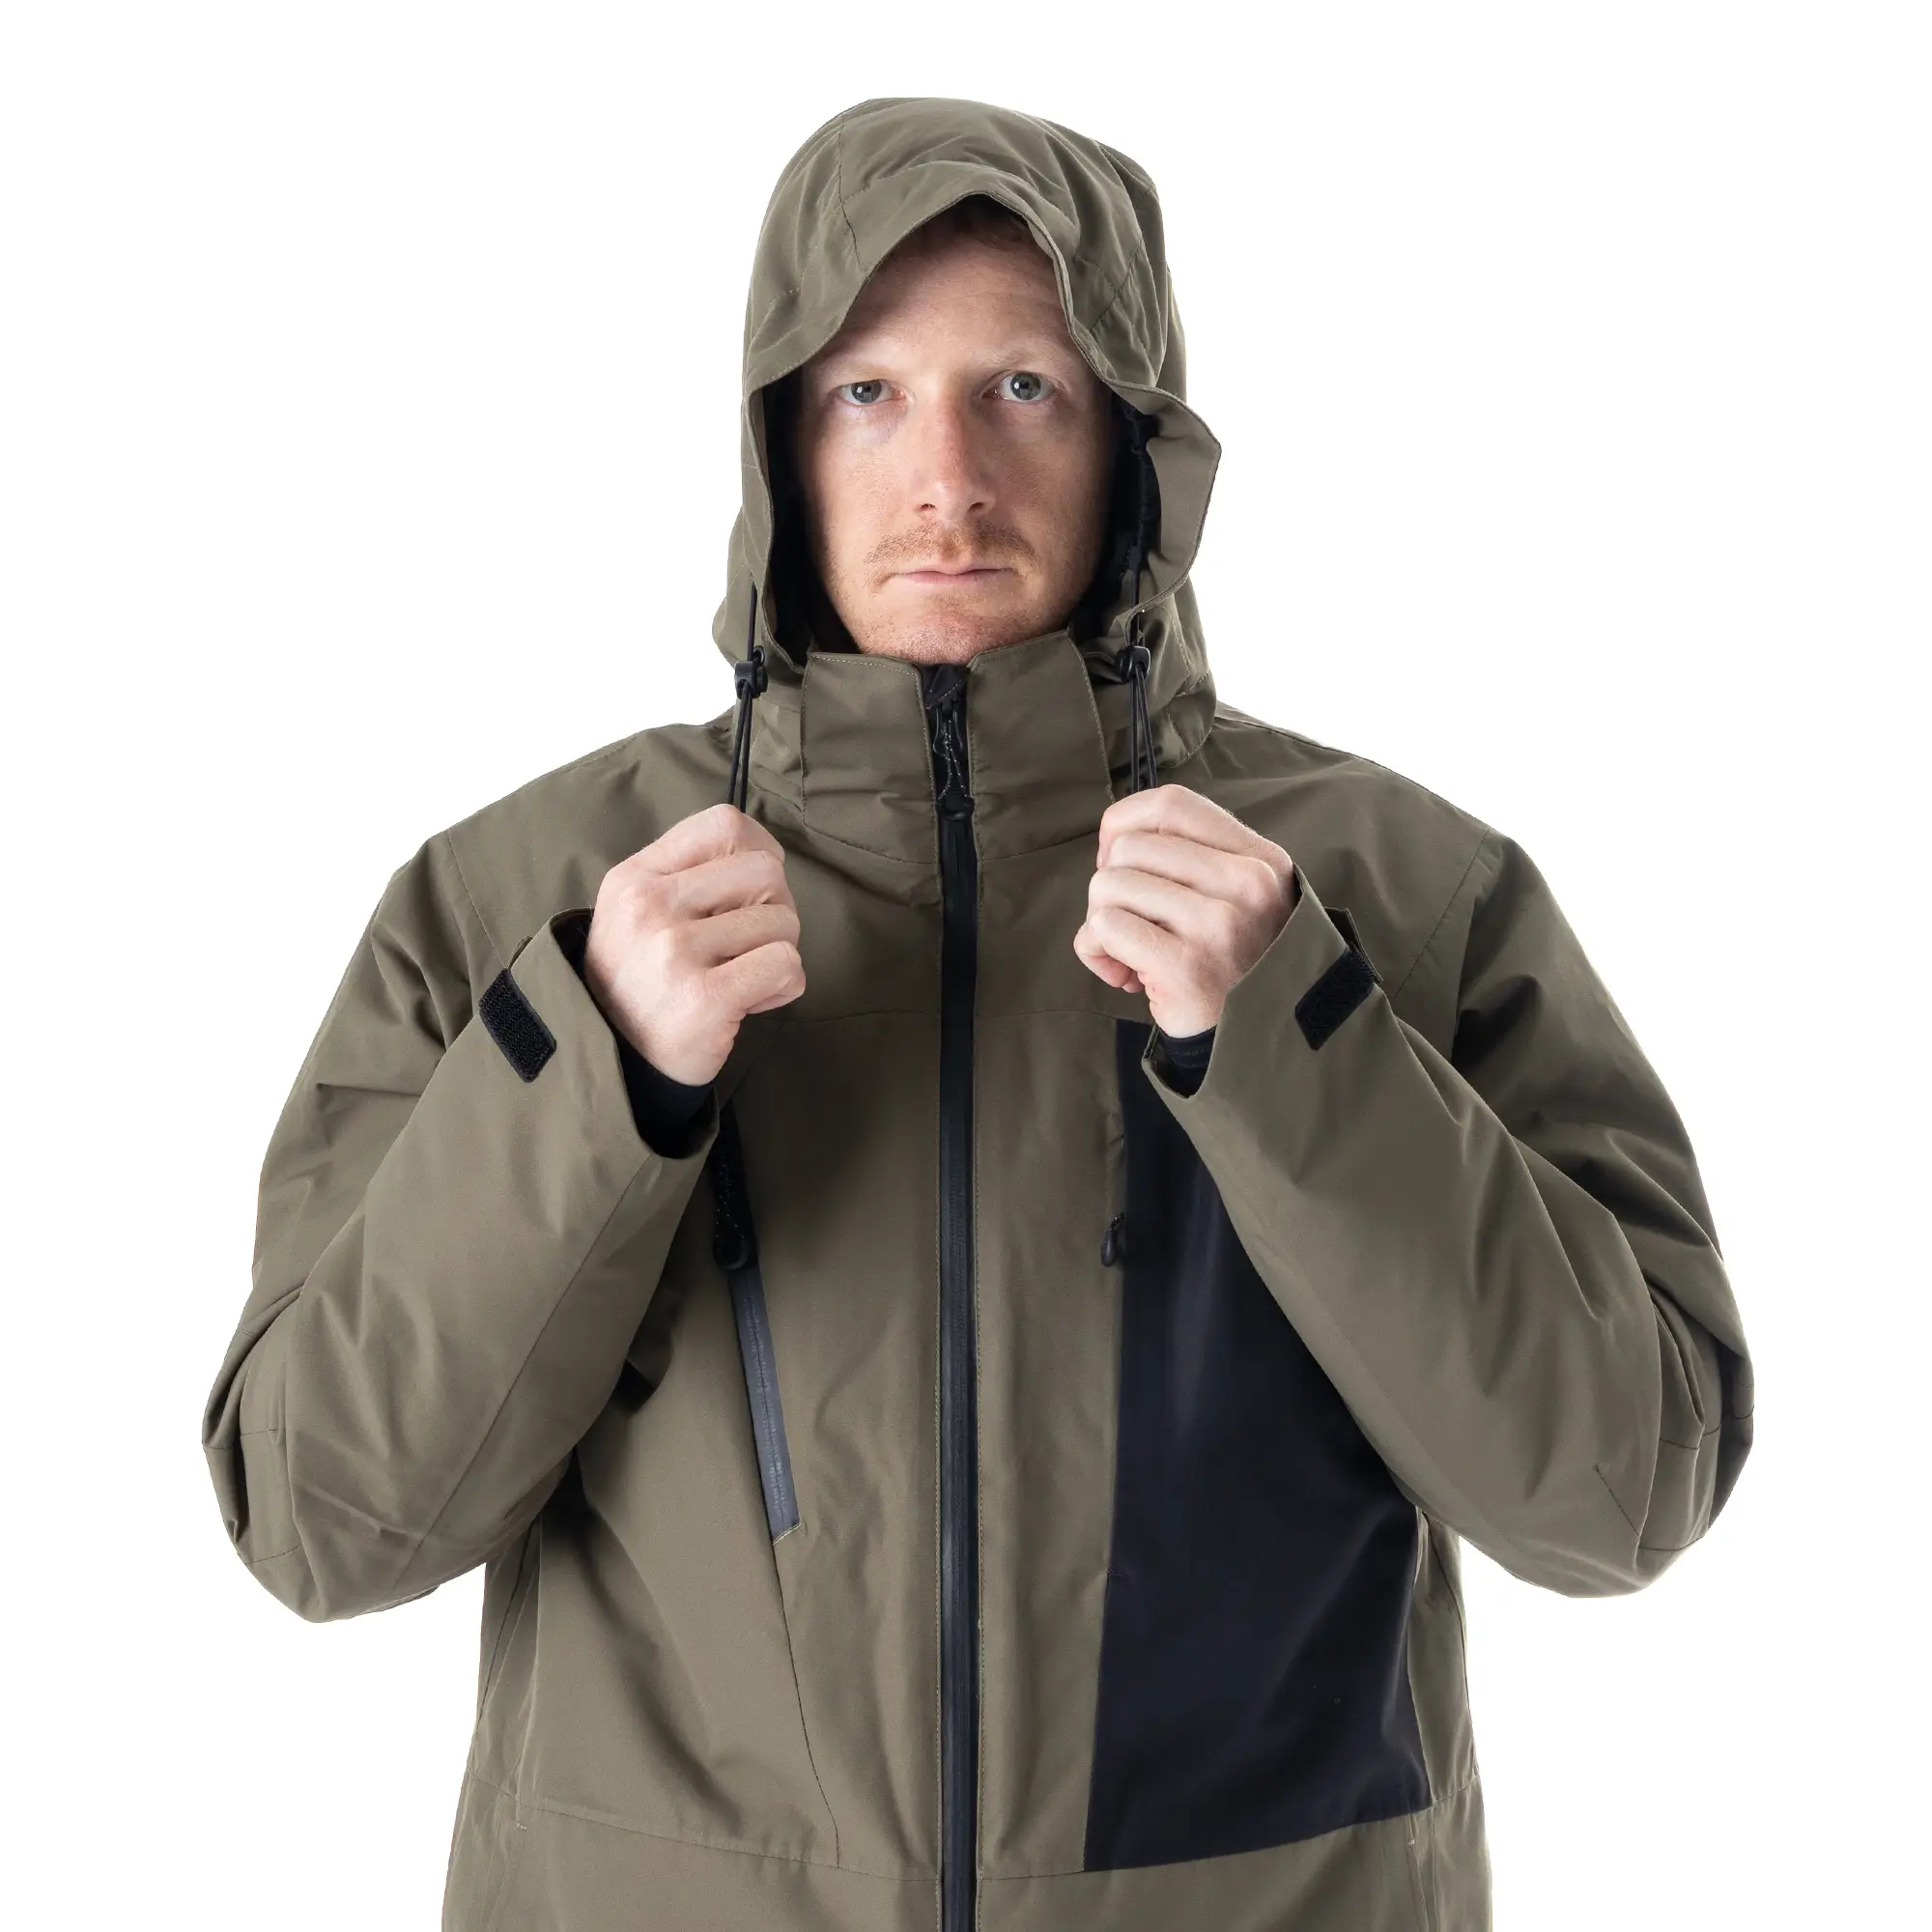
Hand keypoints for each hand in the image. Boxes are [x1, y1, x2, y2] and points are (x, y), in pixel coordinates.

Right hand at [581, 803, 805, 1086]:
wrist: (612, 1061)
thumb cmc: (642, 982)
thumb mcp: (638, 912)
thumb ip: (692, 876)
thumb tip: (769, 858)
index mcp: (635, 877)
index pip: (724, 824)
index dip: (760, 851)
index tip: (754, 889)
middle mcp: (649, 906)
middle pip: (766, 871)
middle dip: (775, 907)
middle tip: (748, 944)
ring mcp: (674, 952)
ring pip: (782, 921)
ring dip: (778, 953)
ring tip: (740, 977)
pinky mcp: (705, 998)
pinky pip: (786, 965)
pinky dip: (783, 986)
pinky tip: (750, 1001)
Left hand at [1072, 784, 1297, 1036]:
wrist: (1262, 1045)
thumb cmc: (1236, 966)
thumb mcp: (1241, 897)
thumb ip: (1192, 857)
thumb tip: (1113, 839)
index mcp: (1259, 858)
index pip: (1171, 803)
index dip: (1125, 824)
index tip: (1119, 860)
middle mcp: (1245, 884)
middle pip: (1129, 847)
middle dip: (1110, 884)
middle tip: (1133, 923)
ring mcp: (1216, 924)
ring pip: (1108, 885)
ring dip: (1101, 921)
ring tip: (1132, 953)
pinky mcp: (1184, 966)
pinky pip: (1104, 927)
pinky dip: (1096, 950)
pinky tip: (1123, 973)